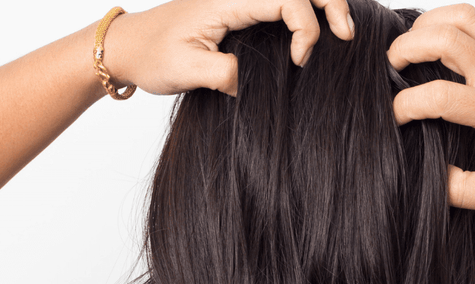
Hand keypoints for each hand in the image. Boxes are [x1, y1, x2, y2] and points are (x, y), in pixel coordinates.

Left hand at [102, 0, 354, 96]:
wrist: (127, 48)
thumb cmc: (152, 55)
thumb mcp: (187, 71)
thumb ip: (227, 75)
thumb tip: (257, 84)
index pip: (286, 0)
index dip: (304, 29)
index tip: (298, 62)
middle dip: (330, 5)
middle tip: (347, 35)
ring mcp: (239, 1)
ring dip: (321, 6)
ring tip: (340, 31)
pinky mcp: (239, 11)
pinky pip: (279, 5)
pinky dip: (303, 14)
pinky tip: (315, 34)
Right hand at [386, 3, 474, 211]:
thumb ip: (459, 190)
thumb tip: (428, 173)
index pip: (440, 96)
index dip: (406, 105)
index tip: (397, 117)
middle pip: (445, 38)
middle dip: (406, 48)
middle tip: (391, 67)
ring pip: (460, 16)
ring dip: (426, 26)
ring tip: (409, 49)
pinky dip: (447, 23)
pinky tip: (434, 44)